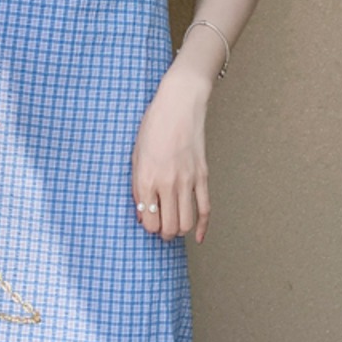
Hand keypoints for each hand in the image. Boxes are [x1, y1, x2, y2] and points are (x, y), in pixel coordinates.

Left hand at [131, 67, 210, 241]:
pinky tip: (199, 238)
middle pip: (168, 227)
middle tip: (160, 229)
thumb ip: (137, 186)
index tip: (147, 221)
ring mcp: (187, 181)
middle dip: (163, 234)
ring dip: (179, 231)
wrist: (180, 104)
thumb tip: (141, 212)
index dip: (147, 226)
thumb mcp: (136, 155)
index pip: (148, 221)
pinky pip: (205, 209)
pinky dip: (203, 227)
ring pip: (186, 223)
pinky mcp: (202, 176)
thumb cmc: (154, 125)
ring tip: (174, 228)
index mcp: (146, 178)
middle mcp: (166, 184)